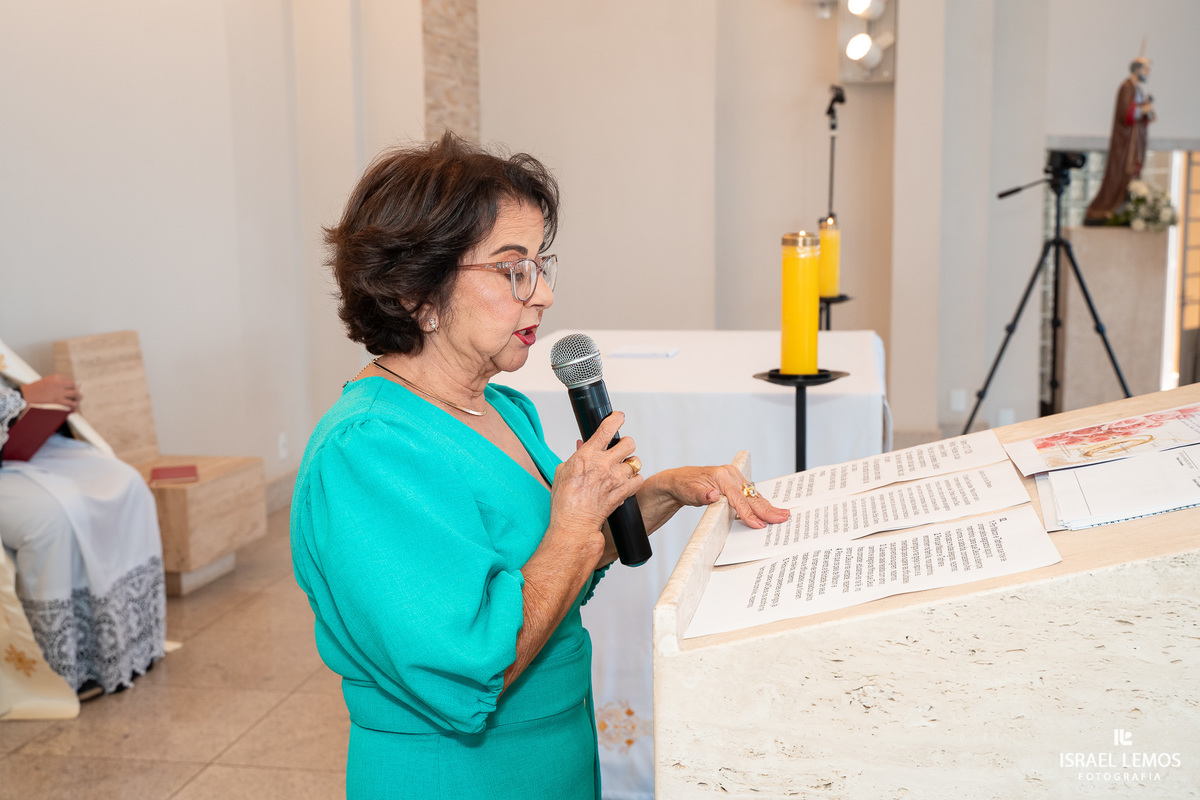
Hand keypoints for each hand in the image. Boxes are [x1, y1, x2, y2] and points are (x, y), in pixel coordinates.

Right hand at [20, 374, 81, 411]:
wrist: (26, 395)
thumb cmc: (35, 390)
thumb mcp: (47, 382)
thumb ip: (57, 384)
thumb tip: (73, 387)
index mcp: (57, 377)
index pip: (69, 380)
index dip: (71, 386)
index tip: (71, 390)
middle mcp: (60, 383)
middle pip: (74, 386)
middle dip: (76, 391)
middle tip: (76, 396)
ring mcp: (60, 391)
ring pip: (76, 394)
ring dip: (78, 399)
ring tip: (77, 401)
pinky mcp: (58, 400)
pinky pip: (71, 403)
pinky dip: (74, 406)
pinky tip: (73, 409)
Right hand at [549, 411, 644, 541]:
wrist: (574, 523)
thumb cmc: (565, 500)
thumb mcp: (564, 471)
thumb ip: (577, 456)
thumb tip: (584, 445)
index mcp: (587, 455)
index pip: (607, 428)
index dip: (616, 418)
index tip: (618, 417)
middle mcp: (604, 464)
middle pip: (629, 442)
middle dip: (625, 444)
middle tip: (619, 450)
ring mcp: (616, 478)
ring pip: (635, 461)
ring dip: (629, 464)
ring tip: (620, 470)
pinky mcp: (623, 492)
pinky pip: (638, 479)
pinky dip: (634, 480)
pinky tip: (625, 482)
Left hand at [654, 465, 789, 529]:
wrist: (679, 480)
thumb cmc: (684, 486)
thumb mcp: (688, 492)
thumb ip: (701, 495)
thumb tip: (712, 496)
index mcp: (720, 476)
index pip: (738, 499)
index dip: (749, 513)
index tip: (759, 524)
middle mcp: (730, 475)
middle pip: (751, 496)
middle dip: (767, 509)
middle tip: (782, 518)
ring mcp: (734, 477)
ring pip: (753, 495)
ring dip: (767, 506)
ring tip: (782, 515)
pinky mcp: (735, 483)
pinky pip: (749, 495)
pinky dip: (759, 503)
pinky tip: (769, 510)